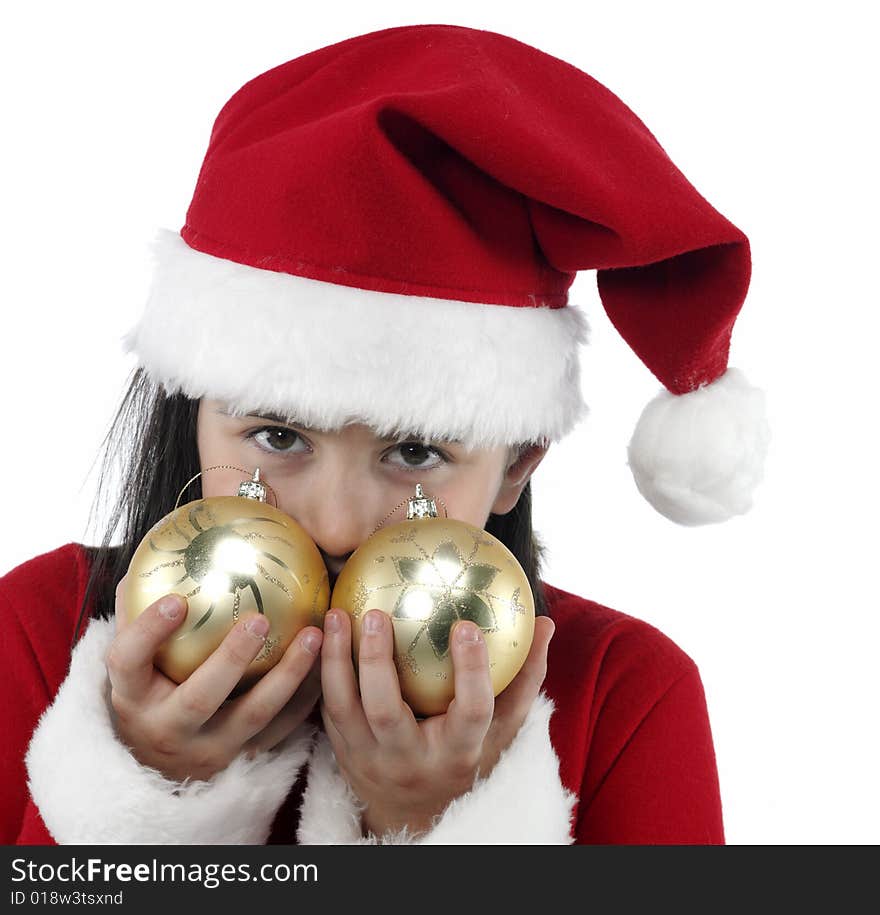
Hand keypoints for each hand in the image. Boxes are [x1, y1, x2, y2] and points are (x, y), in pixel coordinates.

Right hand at [106, 572, 323, 781]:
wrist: (153, 762)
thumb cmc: (147, 688)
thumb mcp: (132, 657)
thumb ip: (138, 606)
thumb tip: (157, 544)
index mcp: (132, 695)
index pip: (129, 662)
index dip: (148, 633)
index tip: (176, 600)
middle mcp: (167, 728)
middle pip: (200, 698)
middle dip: (232, 660)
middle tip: (260, 620)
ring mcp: (207, 750)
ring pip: (253, 716)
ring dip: (287, 676)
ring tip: (313, 636)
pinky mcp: (241, 759)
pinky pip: (281, 729)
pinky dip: (306, 698)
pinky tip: (329, 663)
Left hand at [319, 607, 554, 837]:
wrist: (416, 814)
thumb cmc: (467, 758)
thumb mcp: (502, 729)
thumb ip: (523, 678)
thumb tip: (544, 624)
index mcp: (457, 753)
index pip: (469, 714)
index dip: (470, 672)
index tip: (467, 626)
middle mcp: (410, 761)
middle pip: (387, 713)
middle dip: (378, 662)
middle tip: (377, 613)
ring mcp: (370, 761)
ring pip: (345, 710)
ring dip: (336, 661)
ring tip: (337, 614)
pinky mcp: (343, 754)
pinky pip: (326, 711)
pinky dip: (322, 673)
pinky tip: (320, 633)